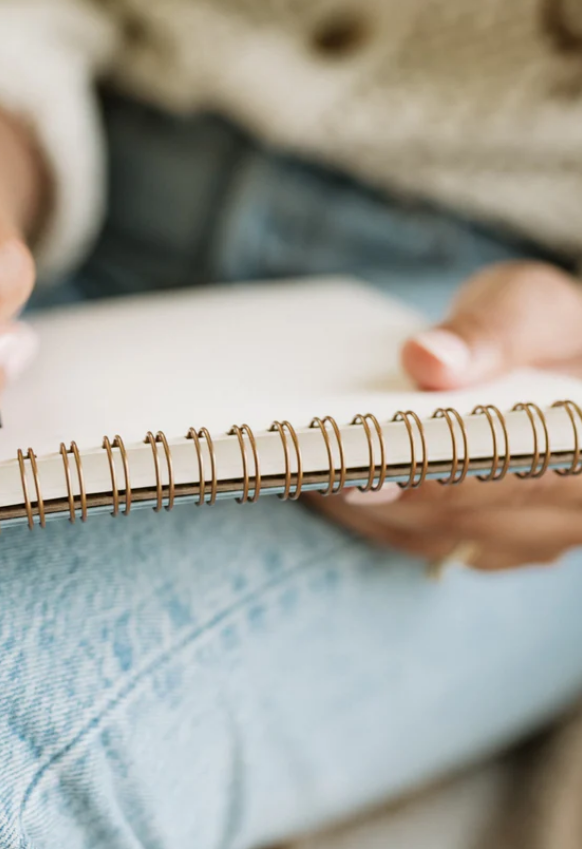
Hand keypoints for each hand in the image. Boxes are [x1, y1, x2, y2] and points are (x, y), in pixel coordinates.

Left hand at [311, 261, 581, 569]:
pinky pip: (408, 536)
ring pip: (423, 533)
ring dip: (356, 500)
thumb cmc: (544, 333)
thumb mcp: (529, 307)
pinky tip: (314, 473)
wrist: (548, 364)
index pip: (511, 478)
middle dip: (375, 485)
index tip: (367, 462)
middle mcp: (563, 517)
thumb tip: (428, 362)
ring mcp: (516, 540)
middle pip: (454, 516)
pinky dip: (360, 507)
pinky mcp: (472, 542)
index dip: (437, 475)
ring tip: (294, 460)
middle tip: (302, 457)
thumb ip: (492, 331)